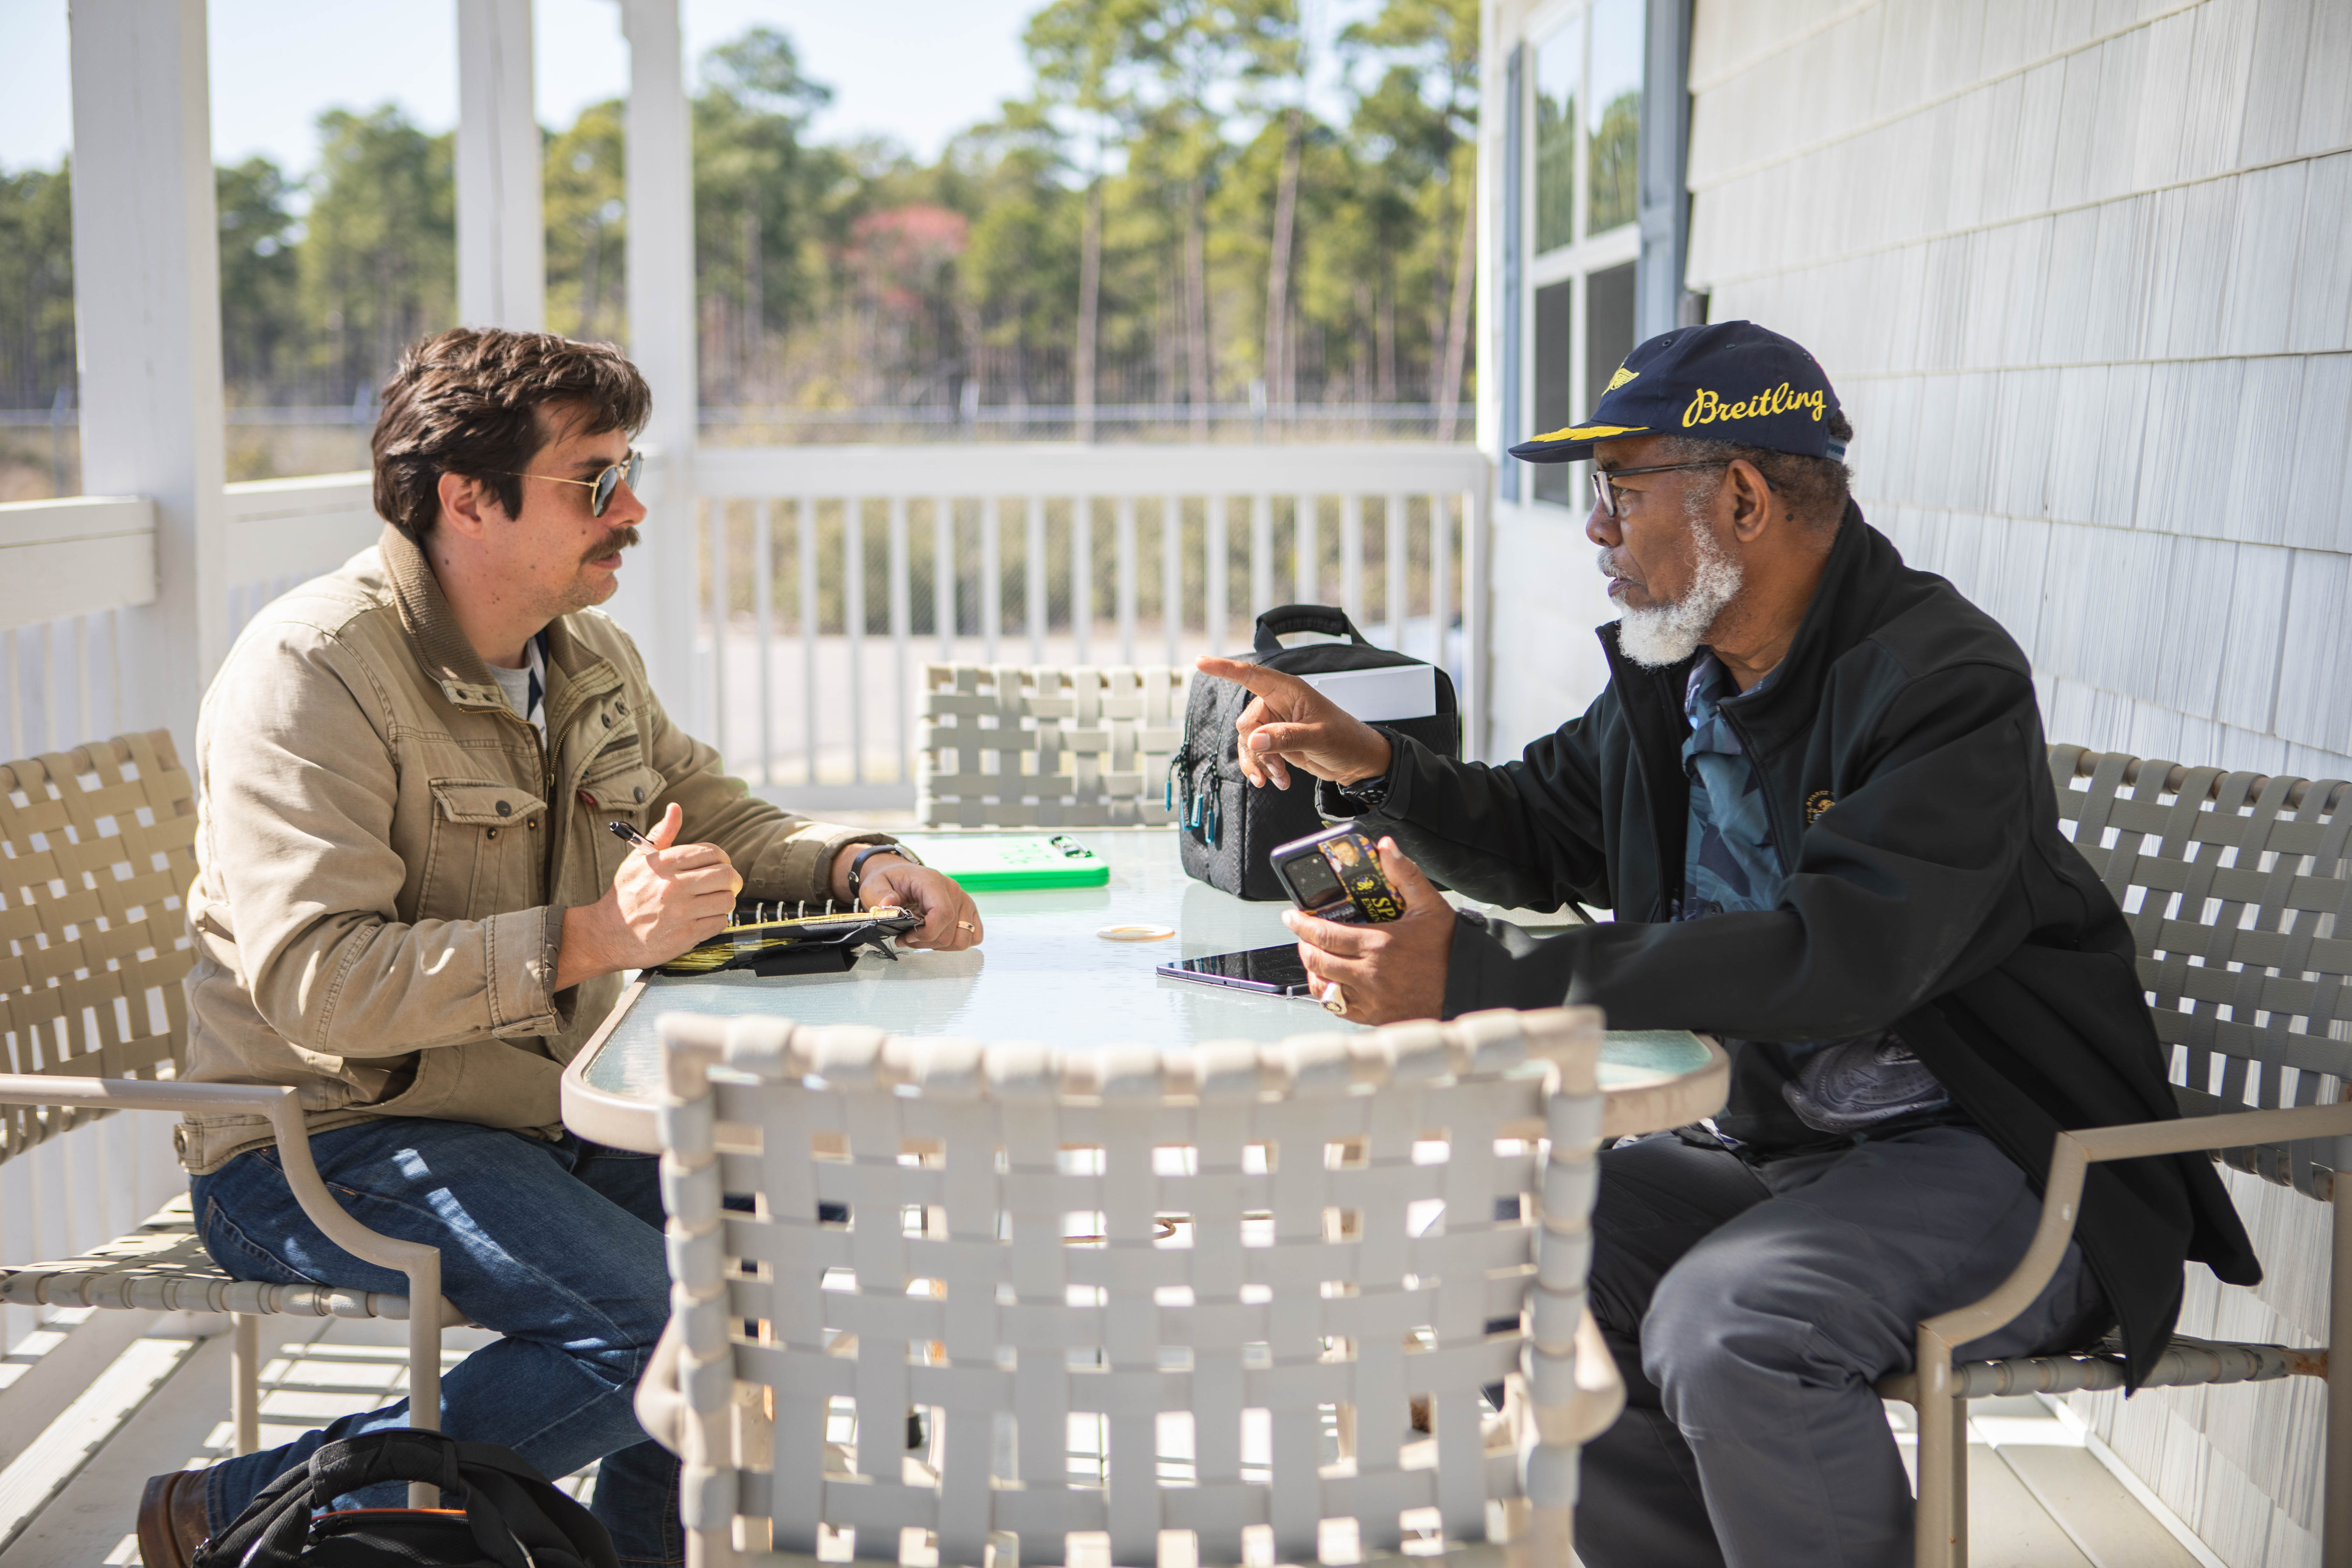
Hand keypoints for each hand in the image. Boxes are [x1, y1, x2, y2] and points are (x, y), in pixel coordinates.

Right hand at [558, 803, 743, 985]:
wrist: (607, 934)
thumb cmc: (626, 894)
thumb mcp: (638, 859)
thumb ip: (661, 834)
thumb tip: (675, 808)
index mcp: (664, 864)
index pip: (712, 852)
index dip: (722, 858)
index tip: (719, 865)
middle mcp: (673, 887)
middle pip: (726, 875)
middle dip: (731, 878)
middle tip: (726, 883)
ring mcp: (680, 913)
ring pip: (727, 900)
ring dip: (724, 899)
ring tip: (712, 900)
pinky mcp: (685, 936)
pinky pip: (719, 922)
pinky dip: (716, 919)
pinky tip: (703, 917)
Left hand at [852, 855, 983, 951]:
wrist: (899, 874)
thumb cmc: (890, 881)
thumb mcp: (874, 886)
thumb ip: (880, 895)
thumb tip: (889, 904)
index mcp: (932, 881)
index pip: (943, 914)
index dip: (927, 933)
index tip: (907, 936)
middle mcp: (953, 890)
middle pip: (951, 932)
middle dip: (927, 942)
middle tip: (906, 938)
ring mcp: (963, 900)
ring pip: (964, 938)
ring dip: (941, 945)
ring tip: (920, 937)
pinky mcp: (968, 910)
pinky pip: (974, 935)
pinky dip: (955, 942)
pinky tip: (936, 936)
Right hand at [1194, 655, 1391, 790]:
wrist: (1358, 762)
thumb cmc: (1346, 739)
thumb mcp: (1318, 737)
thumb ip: (1286, 737)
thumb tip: (1255, 739)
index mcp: (1289, 691)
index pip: (1251, 675)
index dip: (1224, 668)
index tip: (1200, 662)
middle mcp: (1278, 704)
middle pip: (1246, 723)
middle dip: (1257, 748)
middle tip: (1276, 767)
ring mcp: (1275, 724)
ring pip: (1248, 743)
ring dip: (1261, 764)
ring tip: (1279, 779)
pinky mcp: (1275, 743)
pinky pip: (1256, 755)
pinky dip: (1263, 769)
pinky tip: (1279, 781)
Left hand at [1282, 837, 1451, 1024]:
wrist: (1467, 984)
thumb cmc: (1449, 948)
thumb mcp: (1429, 905)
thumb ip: (1404, 873)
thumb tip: (1386, 847)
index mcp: (1379, 944)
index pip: (1324, 934)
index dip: (1301, 925)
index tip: (1292, 917)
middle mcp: (1370, 974)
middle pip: (1317, 961)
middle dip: (1304, 946)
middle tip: (1304, 936)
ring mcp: (1371, 999)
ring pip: (1323, 987)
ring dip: (1313, 970)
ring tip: (1316, 957)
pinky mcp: (1375, 1016)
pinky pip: (1338, 1008)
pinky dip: (1329, 994)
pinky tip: (1333, 981)